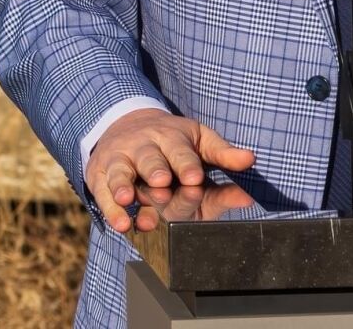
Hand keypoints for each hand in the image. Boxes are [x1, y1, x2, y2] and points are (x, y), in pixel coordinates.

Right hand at [86, 108, 255, 232]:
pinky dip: (112, 210)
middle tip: (163, 184)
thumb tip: (251, 161)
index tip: (195, 178)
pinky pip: (103, 194)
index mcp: (172, 137)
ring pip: (122, 172)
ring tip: (130, 198)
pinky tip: (122, 224)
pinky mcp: (101, 176)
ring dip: (125, 185)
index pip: (181, 151)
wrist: (127, 127)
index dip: (187, 164)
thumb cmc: (174, 143)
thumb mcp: (200, 142)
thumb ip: (223, 155)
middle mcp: (145, 146)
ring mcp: (121, 161)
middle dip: (156, 170)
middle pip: (150, 158)